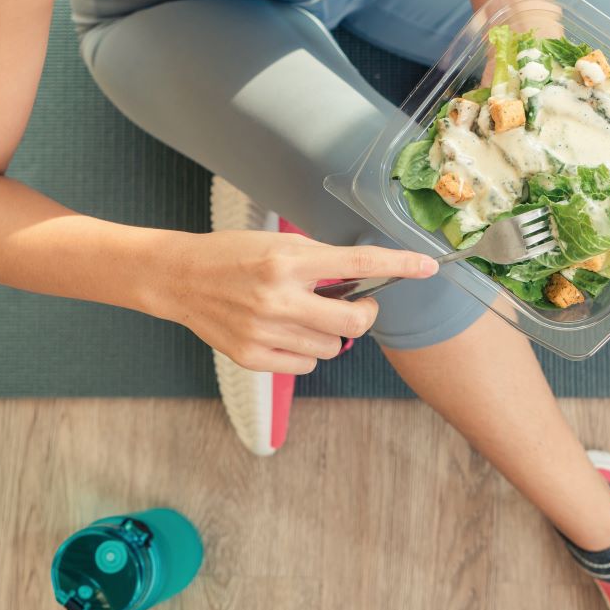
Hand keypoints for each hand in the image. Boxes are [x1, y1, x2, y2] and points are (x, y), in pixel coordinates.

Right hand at [151, 231, 437, 373]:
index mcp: (288, 261)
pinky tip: (285, 333)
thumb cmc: (233, 255)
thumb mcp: (278, 244)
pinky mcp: (252, 357)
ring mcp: (264, 331)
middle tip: (356, 305)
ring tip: (302, 315)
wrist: (179, 278)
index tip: (429, 266)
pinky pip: (306, 365)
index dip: (399, 264)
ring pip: (331, 347)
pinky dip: (305, 352)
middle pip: (353, 322)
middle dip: (363, 315)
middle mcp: (278, 297)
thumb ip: (320, 261)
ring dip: (328, 334)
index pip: (358, 262)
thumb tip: (364, 279)